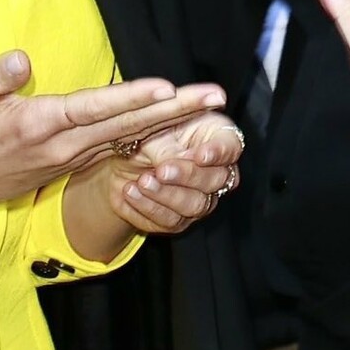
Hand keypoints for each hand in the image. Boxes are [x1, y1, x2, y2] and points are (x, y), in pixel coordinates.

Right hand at [0, 47, 225, 226]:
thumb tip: (22, 60)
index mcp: (40, 125)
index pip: (95, 108)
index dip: (132, 97)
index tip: (167, 86)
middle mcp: (64, 146)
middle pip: (128, 125)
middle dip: (174, 110)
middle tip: (215, 98)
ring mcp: (71, 159)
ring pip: (129, 137)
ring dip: (170, 122)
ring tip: (206, 107)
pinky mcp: (72, 164)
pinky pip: (119, 147)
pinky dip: (149, 135)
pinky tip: (172, 124)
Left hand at [65, 108, 243, 246]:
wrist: (118, 162)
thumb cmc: (145, 135)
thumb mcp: (151, 128)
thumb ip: (169, 142)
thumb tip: (179, 156)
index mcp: (214, 137)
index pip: (230, 147)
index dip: (218, 152)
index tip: (200, 154)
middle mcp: (214, 171)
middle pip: (216, 180)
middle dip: (187, 176)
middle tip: (162, 170)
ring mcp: (200, 198)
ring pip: (195, 204)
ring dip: (166, 194)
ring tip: (142, 181)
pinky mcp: (179, 218)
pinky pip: (170, 221)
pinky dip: (148, 207)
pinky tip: (130, 191)